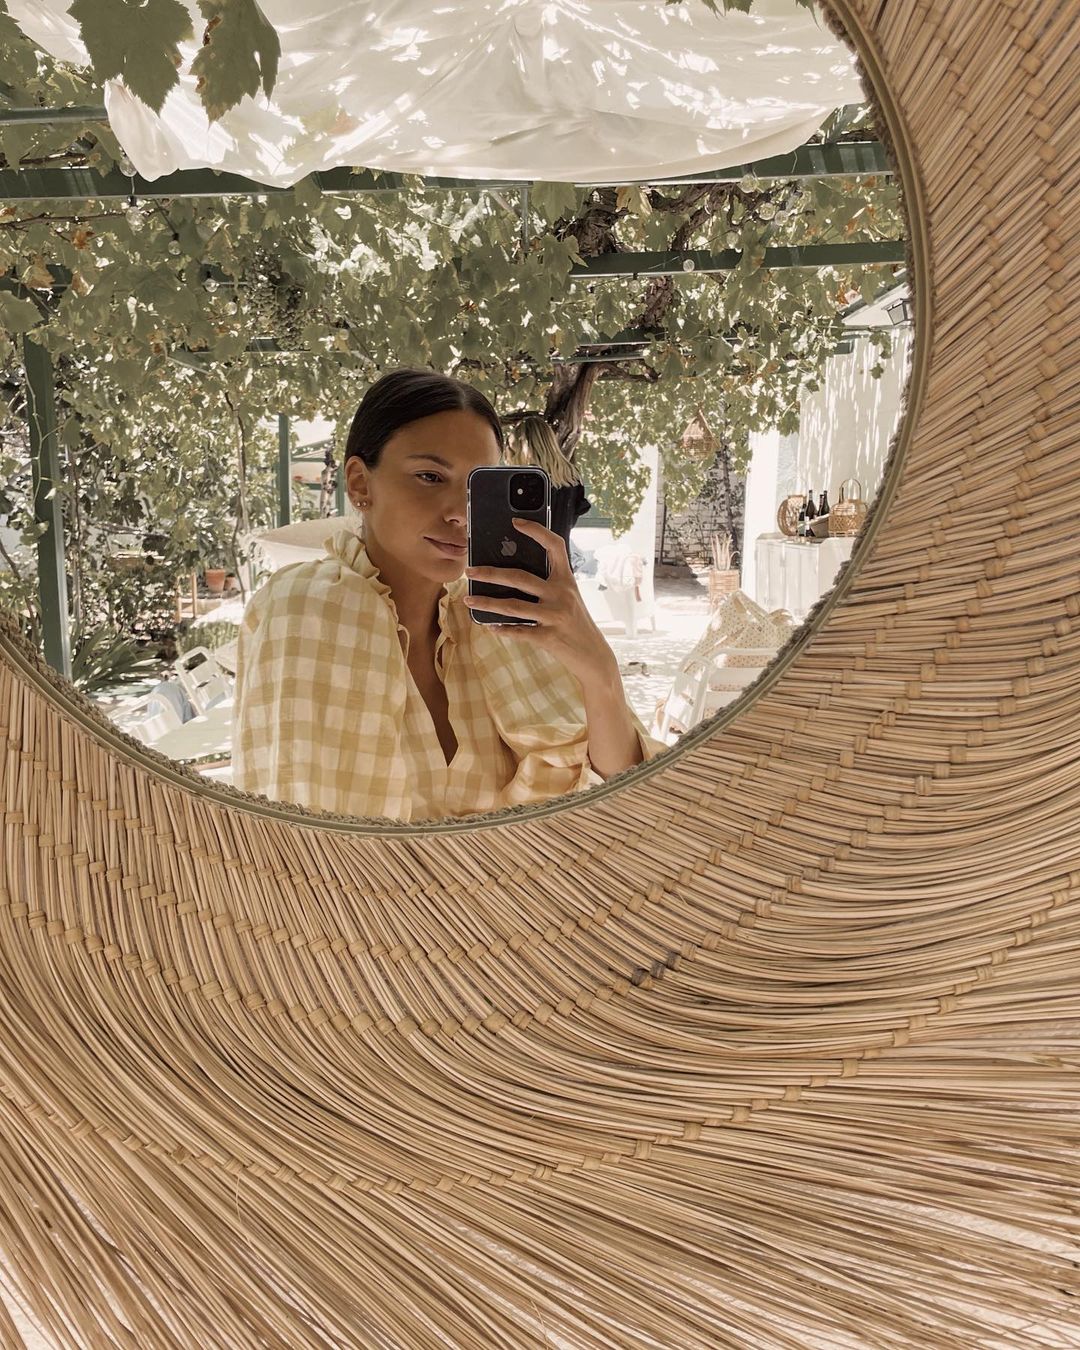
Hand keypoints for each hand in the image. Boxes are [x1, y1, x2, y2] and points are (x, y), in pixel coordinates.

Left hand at [463, 518, 618, 690]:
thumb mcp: (568, 598)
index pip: (554, 546)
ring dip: (486, 603)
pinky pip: (519, 631)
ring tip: (468, 600)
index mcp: (566, 579)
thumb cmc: (576, 622)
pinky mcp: (549, 637)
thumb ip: (548, 585)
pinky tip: (489, 626)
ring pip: (512, 606)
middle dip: (491, 573)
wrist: (593, 655)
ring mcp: (555, 616)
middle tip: (469, 571)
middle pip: (520, 578)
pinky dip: (502, 629)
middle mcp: (562, 594)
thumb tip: (509, 575)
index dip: (536, 531)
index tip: (516, 522)